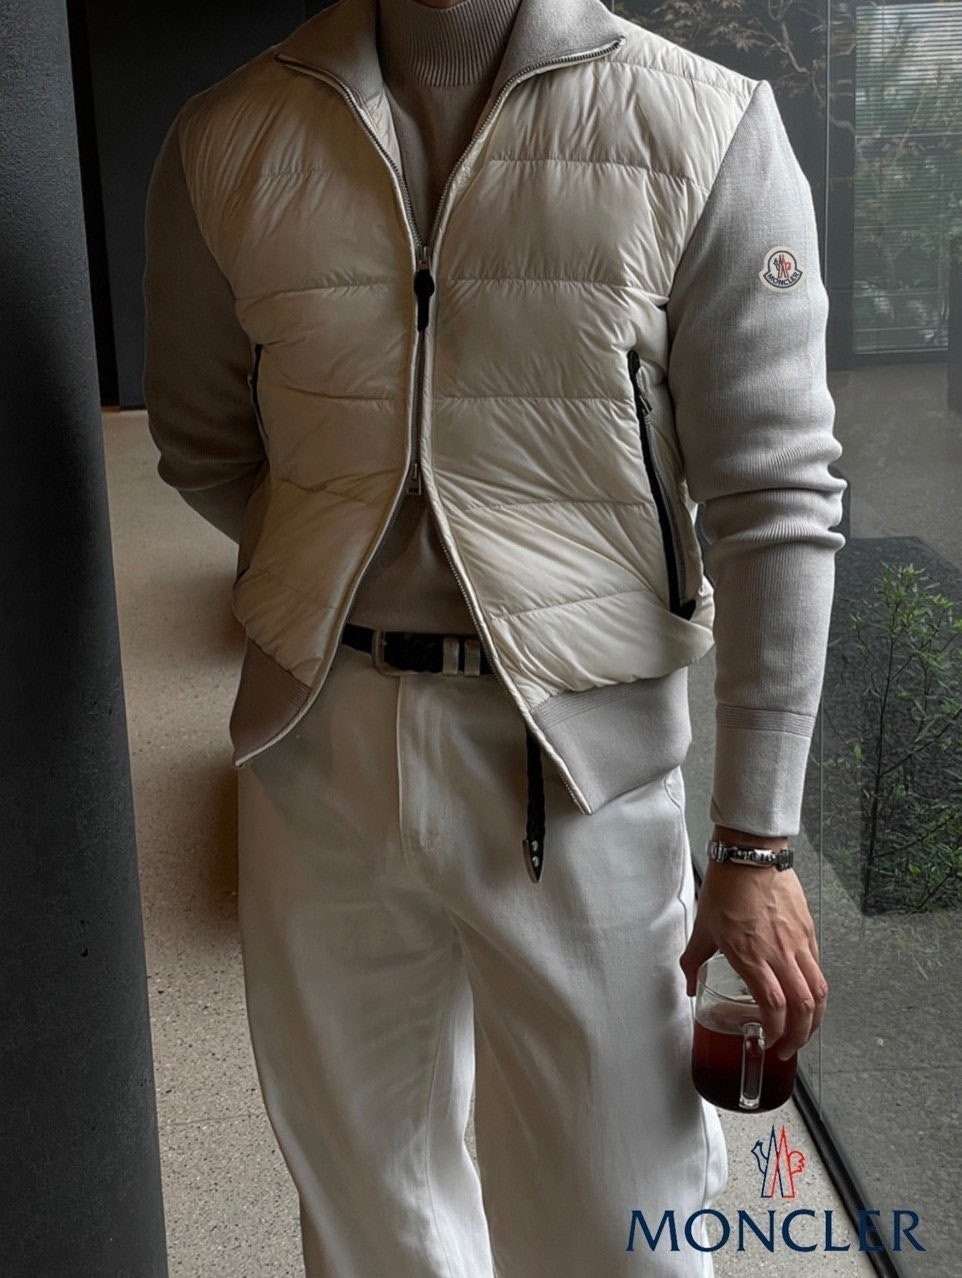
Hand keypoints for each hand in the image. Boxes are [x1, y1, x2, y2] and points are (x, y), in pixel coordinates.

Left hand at [679, 845, 827, 1059]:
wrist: (750, 856)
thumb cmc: (726, 888)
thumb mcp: (703, 928)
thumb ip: (694, 961)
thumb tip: (689, 984)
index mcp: (751, 955)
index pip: (774, 1006)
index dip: (777, 1031)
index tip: (769, 1042)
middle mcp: (779, 953)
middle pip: (804, 1006)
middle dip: (800, 1036)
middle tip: (788, 1047)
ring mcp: (798, 942)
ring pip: (819, 990)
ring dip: (815, 1018)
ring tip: (804, 1029)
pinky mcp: (808, 931)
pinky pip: (818, 967)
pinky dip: (816, 989)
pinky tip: (806, 995)